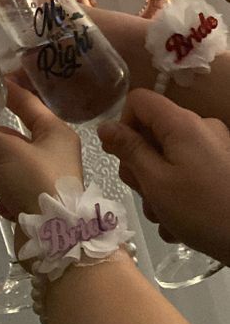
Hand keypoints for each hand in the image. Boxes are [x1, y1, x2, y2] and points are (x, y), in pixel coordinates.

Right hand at [0, 82, 82, 218]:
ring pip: (11, 167)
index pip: (27, 103)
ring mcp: (48, 180)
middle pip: (16, 138)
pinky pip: (16, 191)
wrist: (56, 239)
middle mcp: (55, 153)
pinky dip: (3, 193)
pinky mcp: (40, 205)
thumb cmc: (36, 182)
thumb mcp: (3, 151)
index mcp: (56, 132)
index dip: (7, 92)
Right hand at [98, 89, 229, 265]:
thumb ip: (128, 150)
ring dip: (157, 186)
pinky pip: (188, 169)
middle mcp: (200, 127)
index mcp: (182, 123)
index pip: (139, 101)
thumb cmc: (201, 211)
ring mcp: (215, 148)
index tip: (120, 157)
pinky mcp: (222, 168)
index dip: (123, 125)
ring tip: (163, 218)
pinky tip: (178, 223)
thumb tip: (105, 127)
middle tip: (144, 196)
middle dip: (140, 165)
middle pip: (153, 131)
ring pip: (169, 156)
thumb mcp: (155, 181)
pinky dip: (177, 192)